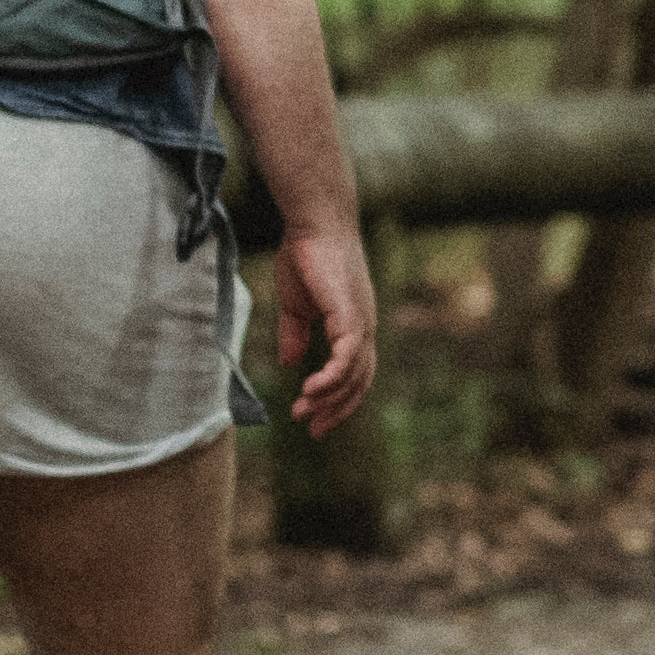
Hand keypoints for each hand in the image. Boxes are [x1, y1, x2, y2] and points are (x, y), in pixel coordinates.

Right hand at [264, 223, 377, 436]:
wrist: (313, 224)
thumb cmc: (305, 257)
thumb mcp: (296, 306)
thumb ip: (295, 335)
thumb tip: (290, 362)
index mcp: (354, 326)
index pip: (354, 374)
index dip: (337, 399)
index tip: (314, 420)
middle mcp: (365, 327)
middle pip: (360, 382)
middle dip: (336, 409)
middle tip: (312, 430)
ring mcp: (362, 322)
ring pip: (355, 375)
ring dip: (329, 398)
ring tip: (303, 411)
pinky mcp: (352, 315)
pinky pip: (348, 357)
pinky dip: (332, 378)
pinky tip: (311, 390)